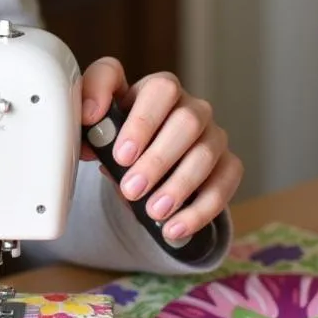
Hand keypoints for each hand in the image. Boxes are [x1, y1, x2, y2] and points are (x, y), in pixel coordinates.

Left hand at [80, 57, 242, 242]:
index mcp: (159, 90)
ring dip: (178, 187)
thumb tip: (89, 124)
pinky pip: (225, 183)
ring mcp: (214, 135)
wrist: (140, 166)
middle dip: (157, 160)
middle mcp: (192, 107)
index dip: (142, 121)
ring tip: (153, 211)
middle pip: (187, 123)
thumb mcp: (98, 122)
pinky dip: (200, 210)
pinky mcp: (228, 164)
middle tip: (131, 189)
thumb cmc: (119, 136)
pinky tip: (175, 227)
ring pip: (206, 154)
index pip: (159, 90)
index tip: (121, 154)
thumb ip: (88, 113)